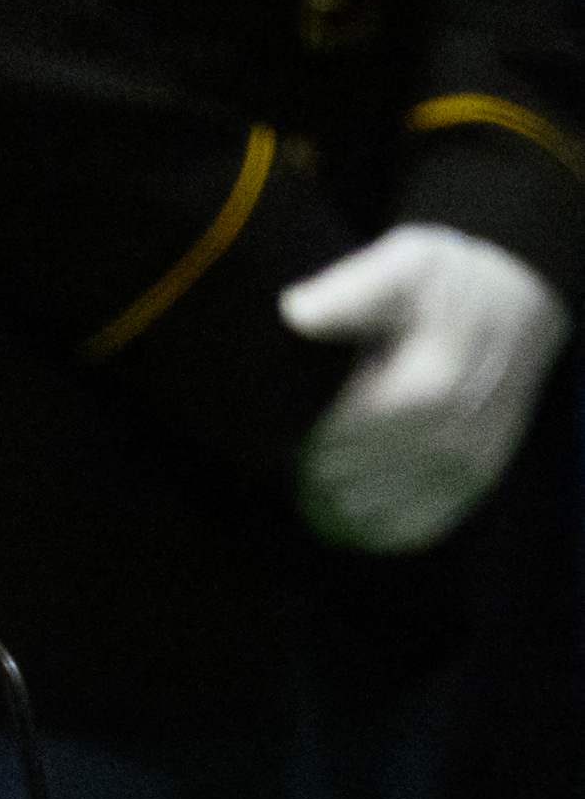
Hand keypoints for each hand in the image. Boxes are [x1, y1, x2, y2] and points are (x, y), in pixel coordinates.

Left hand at [277, 222, 571, 554]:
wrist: (519, 296)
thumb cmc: (446, 281)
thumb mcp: (401, 266)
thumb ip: (348, 293)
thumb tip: (295, 312)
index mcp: (424, 389)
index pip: (339, 441)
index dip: (303, 447)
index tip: (280, 439)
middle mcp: (450, 436)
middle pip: (356, 482)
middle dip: (313, 480)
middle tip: (287, 469)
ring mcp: (467, 462)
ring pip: (383, 513)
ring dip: (339, 511)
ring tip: (308, 497)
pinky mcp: (478, 477)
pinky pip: (423, 525)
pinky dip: (380, 531)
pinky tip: (348, 525)